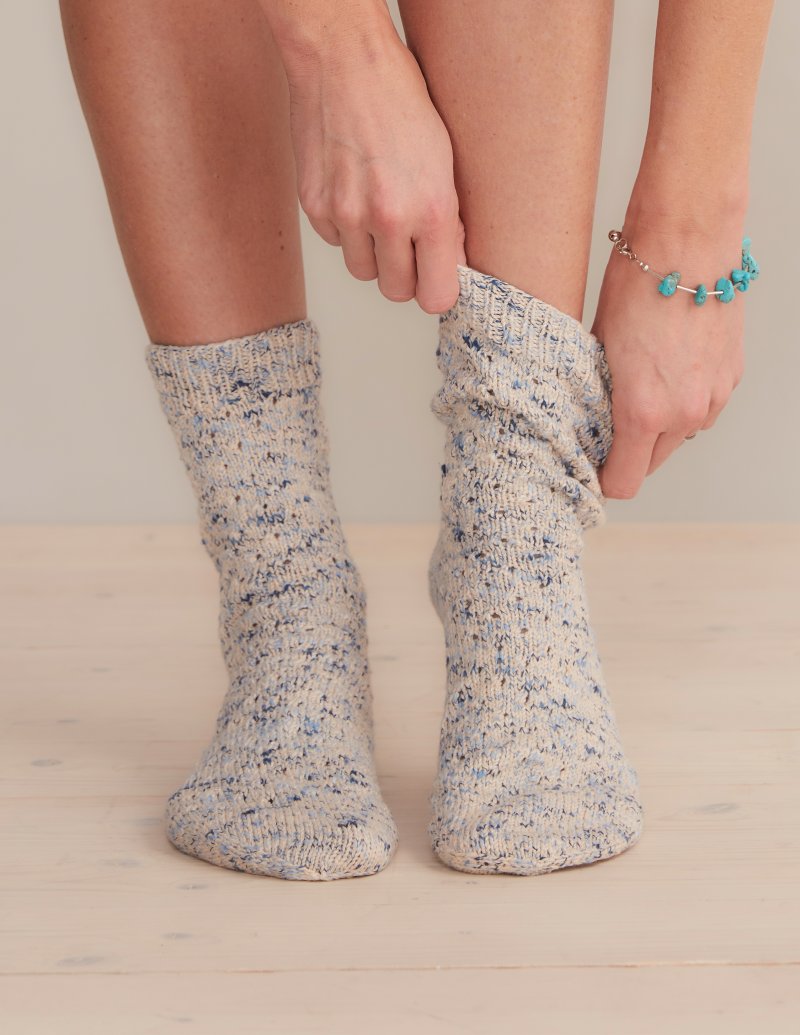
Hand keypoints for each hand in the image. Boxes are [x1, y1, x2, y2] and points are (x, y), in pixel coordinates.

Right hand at [278, 18, 465, 313]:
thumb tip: (447, 266)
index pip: (436, 296)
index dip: (436, 289)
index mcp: (431, 209)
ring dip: (373, 253)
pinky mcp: (315, 207)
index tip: (436, 278)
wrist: (344, 60)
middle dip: (404, 275)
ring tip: (379, 212)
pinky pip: (335, 243)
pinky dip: (346, 228)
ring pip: (363, 271)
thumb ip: (446, 222)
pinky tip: (354, 191)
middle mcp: (388, 218)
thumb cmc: (399, 100)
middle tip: (409, 246)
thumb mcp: (444, 162)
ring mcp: (346, 214)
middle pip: (396, 291)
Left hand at [590, 219, 745, 499]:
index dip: (603, 478)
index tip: (592, 465)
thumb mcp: (597, 350)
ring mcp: (713, 396)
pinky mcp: (730, 377)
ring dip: (658, 426)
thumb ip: (597, 397)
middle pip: (651, 464)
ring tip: (641, 387)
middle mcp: (683, 414)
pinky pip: (701, 408)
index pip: (624, 482)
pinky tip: (667, 369)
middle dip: (629, 452)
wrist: (685, 244)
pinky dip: (683, 401)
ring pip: (679, 436)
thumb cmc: (634, 288)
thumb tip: (588, 421)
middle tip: (608, 422)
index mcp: (643, 412)